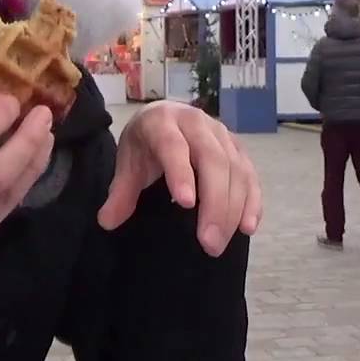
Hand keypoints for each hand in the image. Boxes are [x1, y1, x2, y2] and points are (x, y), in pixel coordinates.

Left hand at [97, 101, 262, 256]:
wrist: (163, 117)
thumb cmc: (145, 144)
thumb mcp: (128, 163)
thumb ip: (120, 192)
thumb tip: (107, 221)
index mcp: (163, 122)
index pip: (173, 146)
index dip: (181, 173)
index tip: (186, 204)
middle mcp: (196, 123)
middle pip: (213, 160)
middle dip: (214, 203)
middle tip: (209, 242)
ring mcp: (222, 134)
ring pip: (236, 169)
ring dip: (233, 208)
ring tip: (220, 243)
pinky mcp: (238, 148)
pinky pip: (250, 174)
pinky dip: (252, 201)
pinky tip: (248, 227)